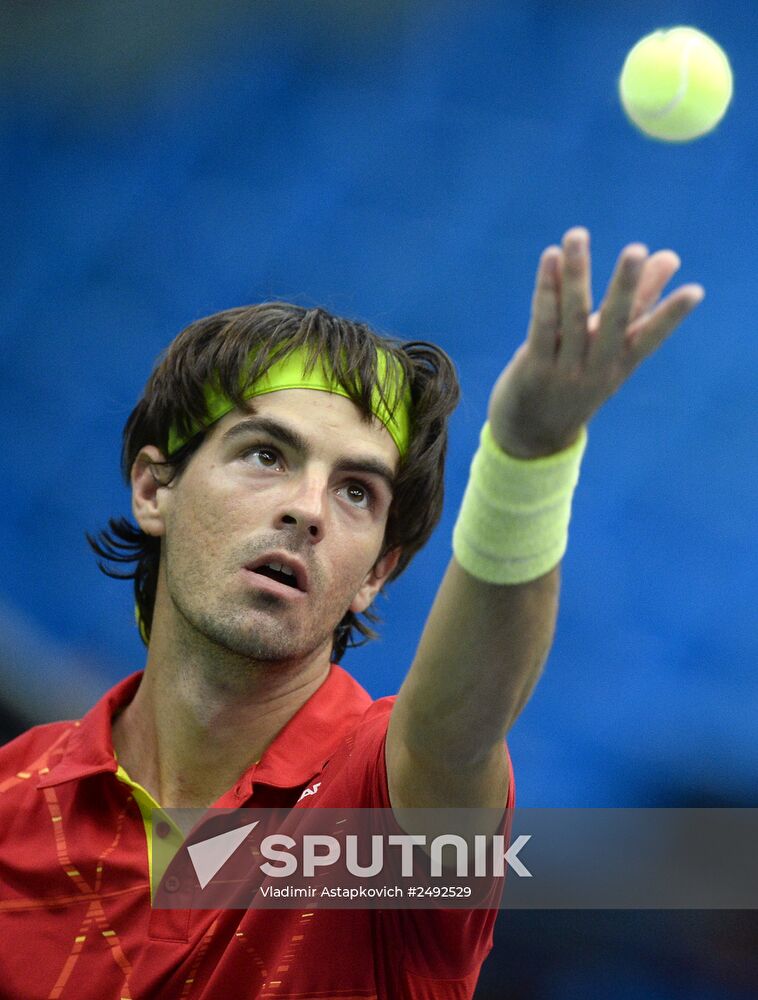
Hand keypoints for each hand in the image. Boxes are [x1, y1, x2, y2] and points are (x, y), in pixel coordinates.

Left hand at [487, 227, 704, 457]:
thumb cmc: (578, 380)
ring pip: (573, 314)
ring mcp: (565, 368)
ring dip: (576, 271)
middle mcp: (596, 367)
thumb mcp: (610, 350)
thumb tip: (668, 257)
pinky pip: (542, 322)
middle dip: (625, 286)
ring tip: (577, 235)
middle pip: (614, 322)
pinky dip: (546, 289)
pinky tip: (549, 258)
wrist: (531, 435)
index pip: (650, 337)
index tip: (695, 292)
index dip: (671, 315)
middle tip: (636, 250)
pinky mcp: (534, 366)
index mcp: (621, 364)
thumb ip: (638, 304)